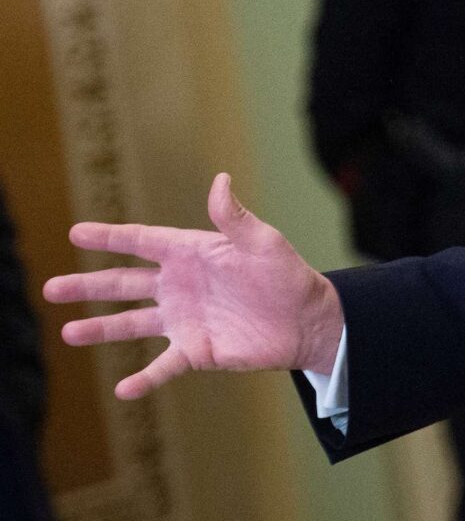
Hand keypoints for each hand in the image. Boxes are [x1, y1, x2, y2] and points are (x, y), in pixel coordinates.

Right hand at [41, 173, 344, 399]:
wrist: (307, 319)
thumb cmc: (287, 275)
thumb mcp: (263, 242)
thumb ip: (235, 218)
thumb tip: (219, 181)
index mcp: (193, 253)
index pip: (143, 241)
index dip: (110, 237)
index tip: (76, 232)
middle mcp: (181, 285)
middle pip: (124, 283)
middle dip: (88, 284)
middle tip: (50, 288)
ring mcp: (185, 319)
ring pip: (132, 324)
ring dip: (100, 328)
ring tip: (67, 332)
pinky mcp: (197, 350)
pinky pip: (163, 366)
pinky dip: (143, 378)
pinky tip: (122, 389)